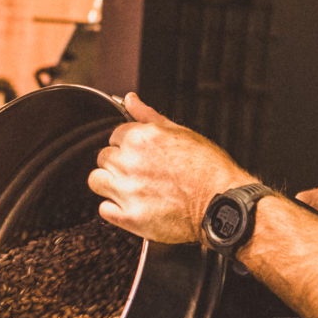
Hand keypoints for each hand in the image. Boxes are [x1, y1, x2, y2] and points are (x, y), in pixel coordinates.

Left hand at [89, 94, 253, 245]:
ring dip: (109, 183)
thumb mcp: (181, 132)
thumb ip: (148, 115)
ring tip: (130, 188)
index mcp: (141, 138)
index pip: (115, 135)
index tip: (140, 154)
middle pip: (103, 157)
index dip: (128, 145)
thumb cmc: (208, 169)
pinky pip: (104, 210)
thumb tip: (130, 100)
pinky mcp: (130, 217)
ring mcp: (128, 191)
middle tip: (139, 172)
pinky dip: (114, 208)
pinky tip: (132, 205)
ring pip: (96, 181)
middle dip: (118, 163)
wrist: (221, 204)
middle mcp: (130, 163)